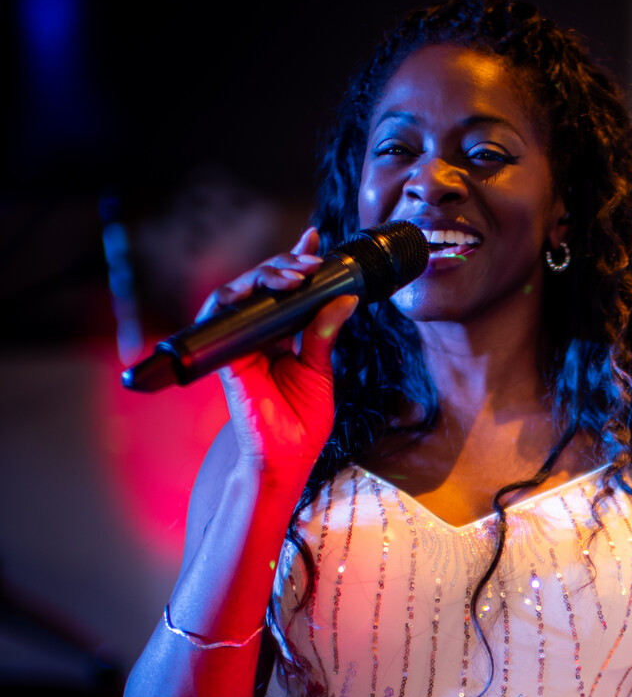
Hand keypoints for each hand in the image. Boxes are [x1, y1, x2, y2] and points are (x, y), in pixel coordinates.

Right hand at [197, 229, 357, 489]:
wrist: (288, 457)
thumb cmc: (302, 420)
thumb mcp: (320, 370)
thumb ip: (324, 332)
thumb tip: (345, 296)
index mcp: (279, 335)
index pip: (284, 289)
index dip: (294, 260)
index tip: (314, 238)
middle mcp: (256, 334)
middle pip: (261, 283)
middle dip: (286, 264)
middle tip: (312, 261)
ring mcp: (238, 343)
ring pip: (240, 291)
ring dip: (266, 275)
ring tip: (297, 274)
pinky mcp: (225, 356)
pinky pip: (221, 317)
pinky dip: (237, 297)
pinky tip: (259, 287)